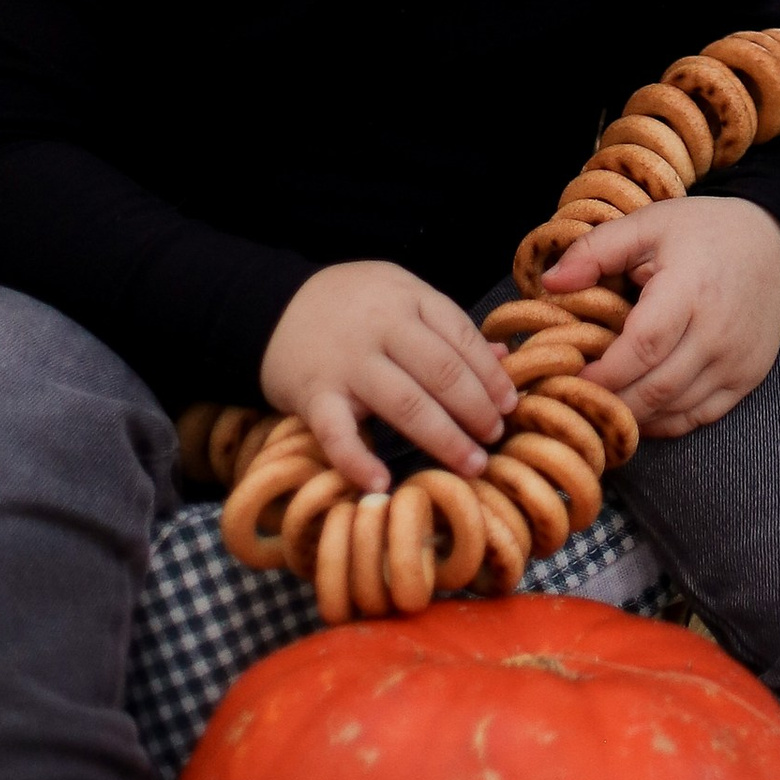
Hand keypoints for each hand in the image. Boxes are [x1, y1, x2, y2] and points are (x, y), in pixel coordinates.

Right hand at [261, 263, 518, 493]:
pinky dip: (358, 460)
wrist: (269, 305)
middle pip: (442, 372)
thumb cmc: (351, 306)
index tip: (510, 405)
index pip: (462, 337)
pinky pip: (337, 432)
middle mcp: (382, 327)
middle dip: (476, 410)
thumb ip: (448, 327)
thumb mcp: (402, 297)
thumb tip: (504, 358)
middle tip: (495, 439)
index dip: (491, 375)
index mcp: (409, 299)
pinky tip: (382, 482)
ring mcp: (347, 361)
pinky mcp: (313, 394)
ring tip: (471, 464)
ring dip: (444, 438)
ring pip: (405, 403)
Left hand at [557, 196, 779, 438]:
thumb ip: (595, 250)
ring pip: (673, 410)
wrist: (776, 243)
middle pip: (654, 389)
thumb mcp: (649, 224)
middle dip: (608, 402)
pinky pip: (698, 418)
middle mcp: (718, 333)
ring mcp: (737, 361)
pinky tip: (638, 409)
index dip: (601, 373)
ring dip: (632, 416)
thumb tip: (549, 284)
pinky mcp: (748, 378)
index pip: (641, 348)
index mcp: (690, 290)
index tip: (566, 377)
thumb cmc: (704, 232)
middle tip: (573, 399)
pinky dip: (663, 421)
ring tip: (599, 405)